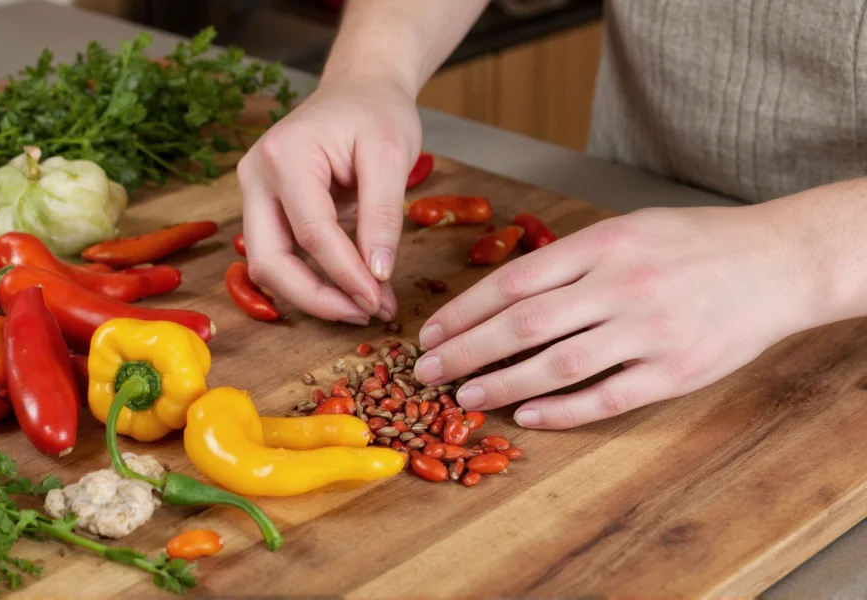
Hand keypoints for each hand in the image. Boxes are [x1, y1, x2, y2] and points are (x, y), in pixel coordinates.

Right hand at [237, 74, 420, 323]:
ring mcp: (256, 194)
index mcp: (284, 156)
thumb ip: (383, 216)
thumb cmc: (377, 113)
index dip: (345, 276)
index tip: (379, 303)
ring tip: (364, 306)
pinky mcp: (267, 208)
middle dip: (316, 299)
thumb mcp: (392, 155)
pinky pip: (284, 255)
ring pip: (270, 265)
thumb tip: (377, 275)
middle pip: (270, 260)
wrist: (360, 90)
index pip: (311, 234)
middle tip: (364, 314)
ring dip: (315, 295)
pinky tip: (351, 289)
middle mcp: (256, 177)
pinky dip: (315, 278)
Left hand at [413, 205, 819, 429]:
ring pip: (558, 365)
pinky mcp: (675, 372)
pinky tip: (529, 416)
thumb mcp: (627, 229)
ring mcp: (648, 331)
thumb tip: (505, 295)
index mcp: (602, 245)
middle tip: (427, 373)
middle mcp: (620, 285)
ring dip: (503, 383)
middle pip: (523, 324)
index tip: (433, 334)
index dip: (465, 312)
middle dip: (466, 350)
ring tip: (465, 396)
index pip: (514, 282)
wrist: (776, 262)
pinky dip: (563, 411)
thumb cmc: (693, 243)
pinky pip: (607, 397)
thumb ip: (571, 259)